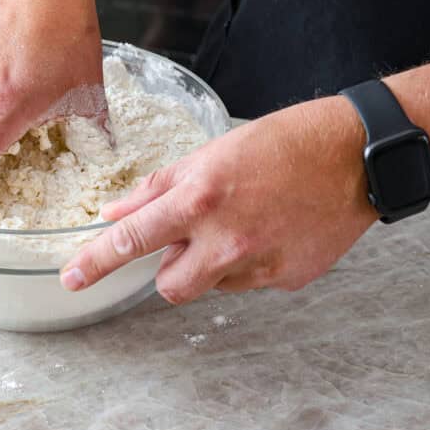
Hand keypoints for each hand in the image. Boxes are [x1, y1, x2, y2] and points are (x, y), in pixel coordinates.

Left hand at [59, 97, 378, 303]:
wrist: (357, 155)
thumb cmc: (285, 142)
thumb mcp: (212, 152)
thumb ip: (160, 187)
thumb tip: (116, 211)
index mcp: (200, 199)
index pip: (132, 240)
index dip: (97, 262)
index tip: (72, 278)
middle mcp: (226, 239)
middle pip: (169, 287)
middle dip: (170, 270)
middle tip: (189, 239)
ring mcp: (260, 264)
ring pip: (211, 286)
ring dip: (212, 265)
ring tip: (242, 223)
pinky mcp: (288, 279)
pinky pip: (250, 283)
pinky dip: (250, 263)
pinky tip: (272, 230)